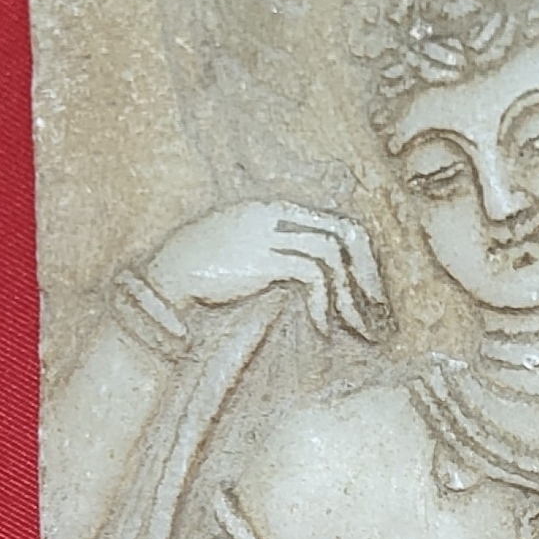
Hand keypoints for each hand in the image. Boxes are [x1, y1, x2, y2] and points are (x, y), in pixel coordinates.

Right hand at [147, 201, 386, 334]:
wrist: (161, 278)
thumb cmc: (198, 274)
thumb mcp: (244, 256)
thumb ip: (277, 258)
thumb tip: (313, 285)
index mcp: (274, 209)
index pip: (336, 224)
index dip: (360, 260)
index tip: (369, 296)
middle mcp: (275, 213)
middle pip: (345, 232)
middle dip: (368, 275)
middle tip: (378, 313)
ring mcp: (269, 232)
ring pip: (334, 254)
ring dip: (352, 296)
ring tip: (358, 330)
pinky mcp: (262, 256)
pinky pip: (312, 275)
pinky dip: (324, 304)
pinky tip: (322, 328)